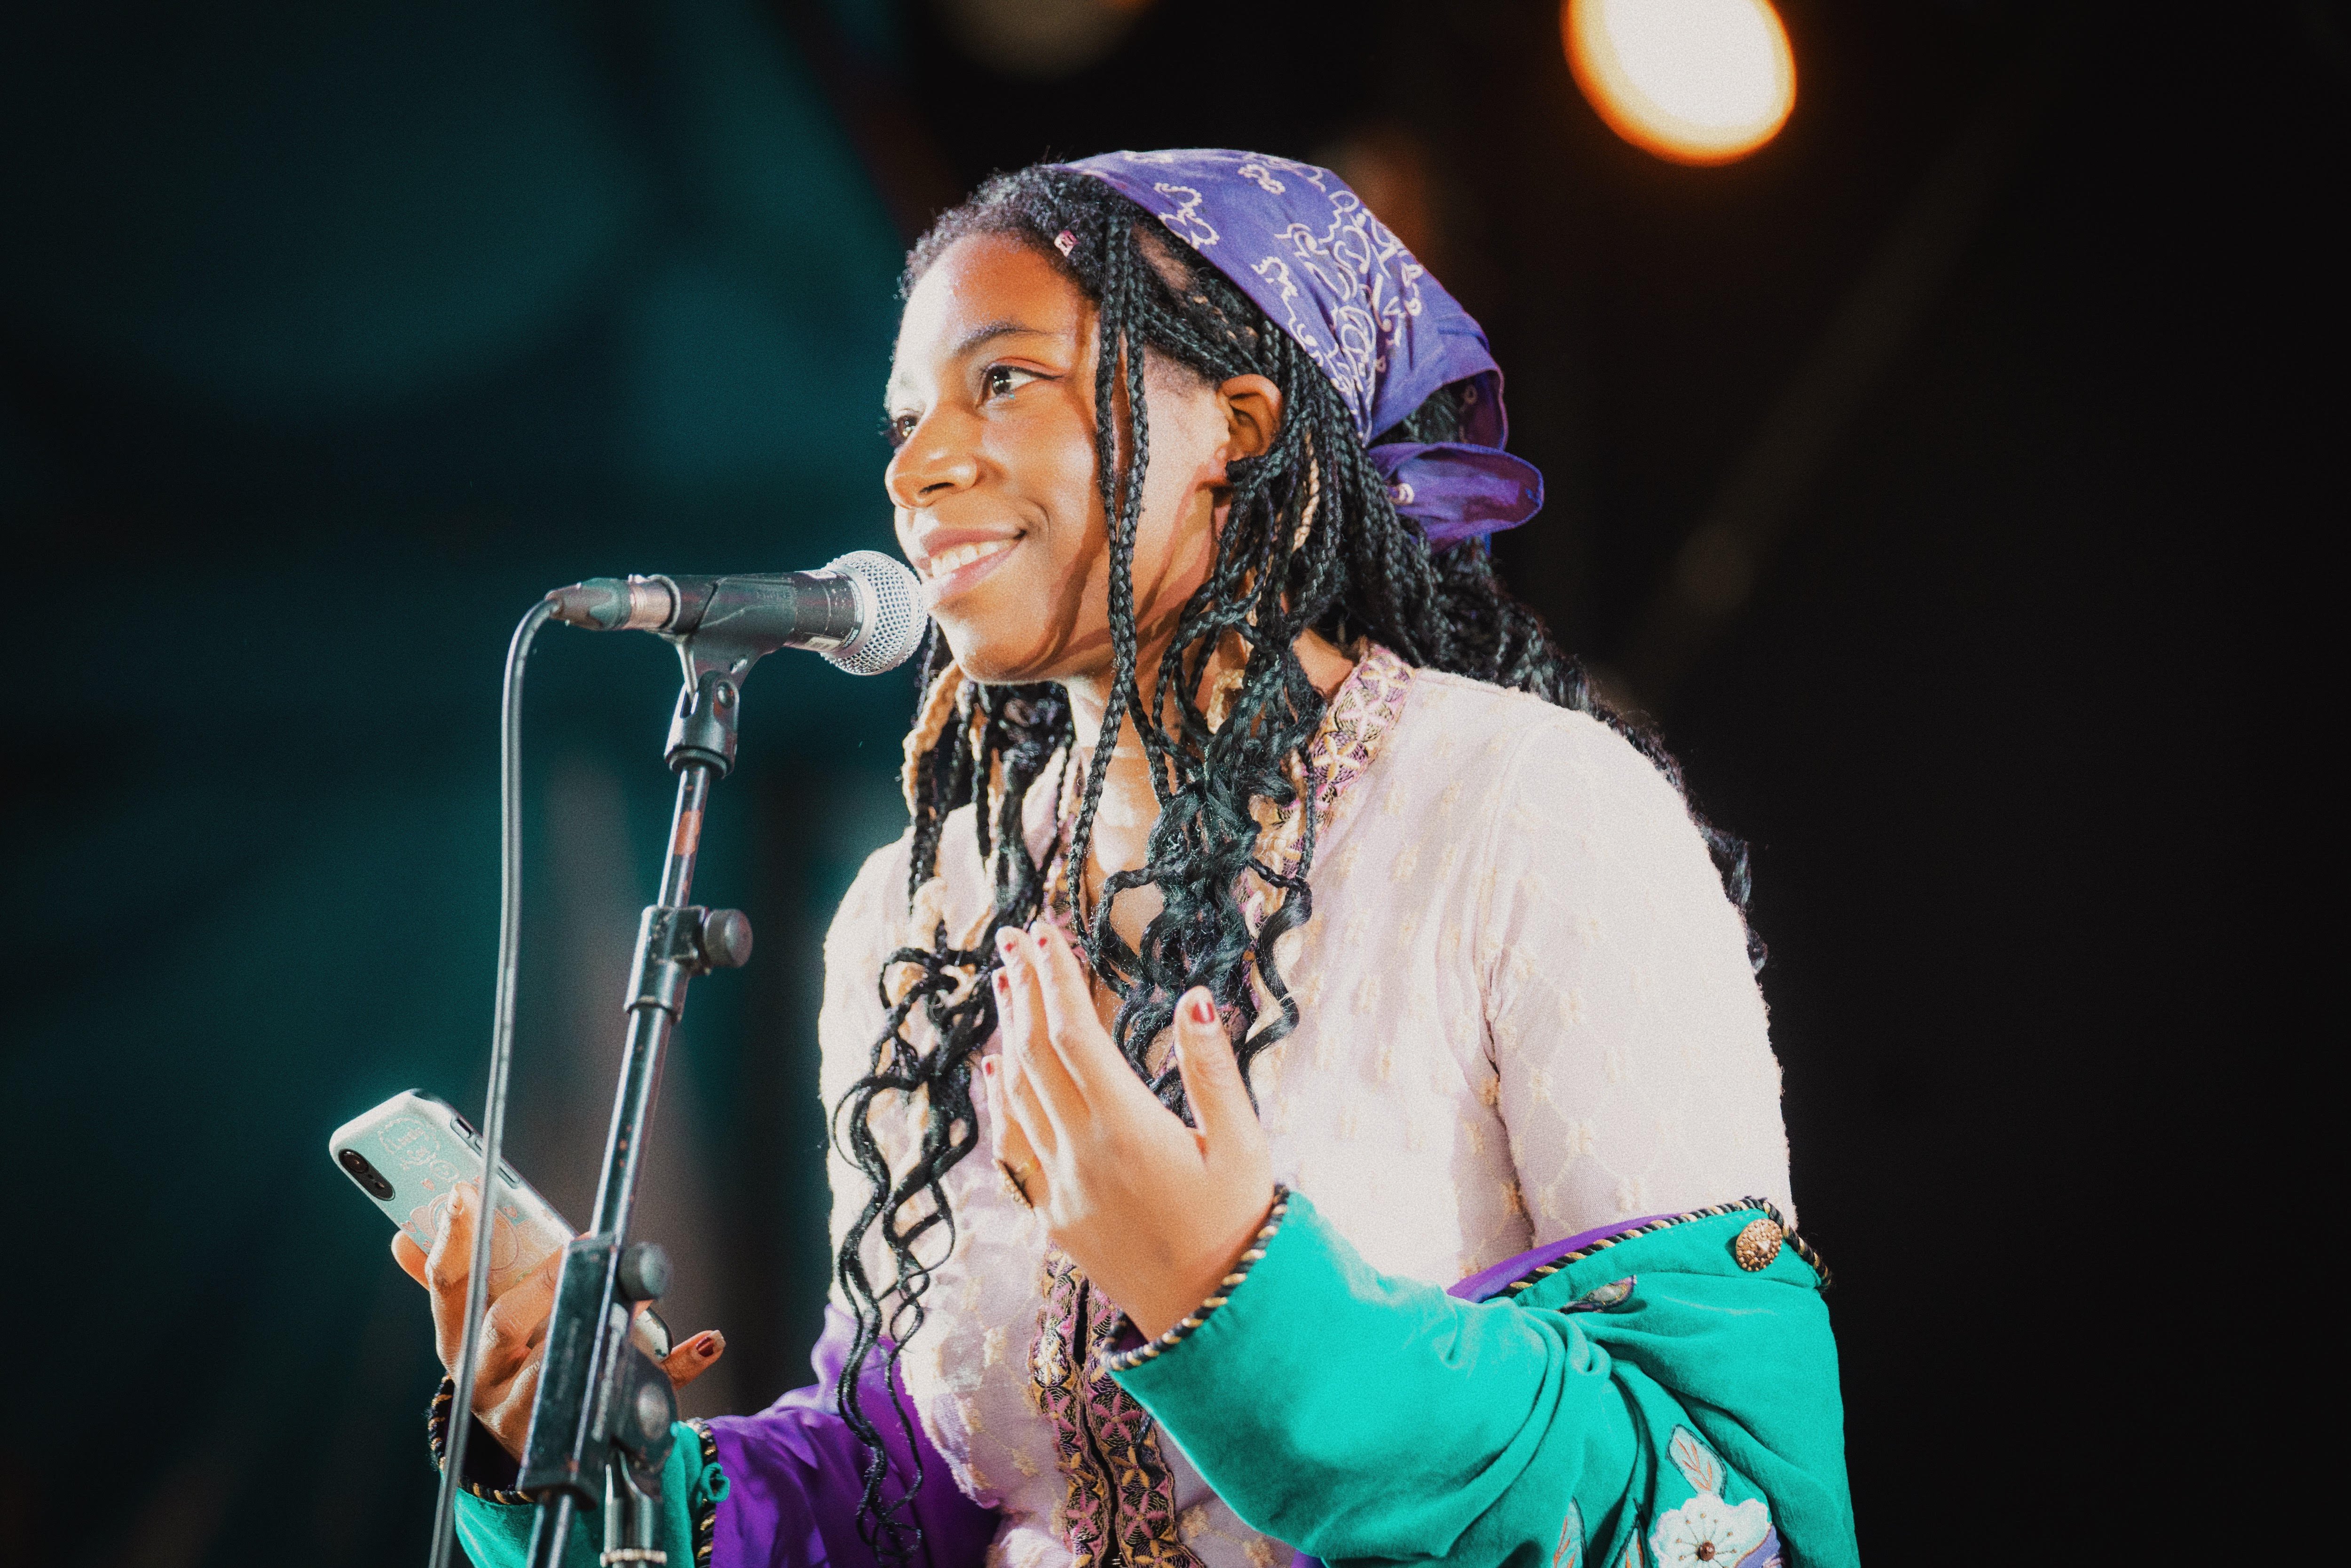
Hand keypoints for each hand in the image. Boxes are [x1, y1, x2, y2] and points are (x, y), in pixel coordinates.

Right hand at [392, 1183, 725, 1460]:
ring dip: (593, 1330)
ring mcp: (530, 1411)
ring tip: (627, 1298)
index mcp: (459, 1344)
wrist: (537, 1442)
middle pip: (502, 1328)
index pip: (449, 1287)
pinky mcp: (584, 1428)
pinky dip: (675, 1365)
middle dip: (537, 1287)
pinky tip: (707, 1338)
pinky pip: (636, 1395)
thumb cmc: (510, 1362)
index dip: (453, 1241)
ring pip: (558, 1370)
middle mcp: (487, 1380)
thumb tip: (403, 1235)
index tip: (464, 1193)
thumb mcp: (476, 1324)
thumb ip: (449, 1280)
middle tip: (571, 1251)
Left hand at [984, 921, 1275, 1340]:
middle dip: (1023, 989)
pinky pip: (1011, 1144)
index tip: (1044, 933)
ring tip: (1003, 981)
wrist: (1212, 1315)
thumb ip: (1213, 1070)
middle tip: (1013, 937)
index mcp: (1128, 1129)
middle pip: (1034, 1053)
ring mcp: (1059, 1187)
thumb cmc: (1238, 1225)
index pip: (1073, 1033)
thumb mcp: (1243, 1144)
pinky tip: (995, 1066)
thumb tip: (1193, 998)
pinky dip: (999, 1097)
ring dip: (1007, 1031)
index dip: (1054, 978)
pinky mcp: (1051, 1214)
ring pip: (1017, 1093)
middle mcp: (1081, 1154)